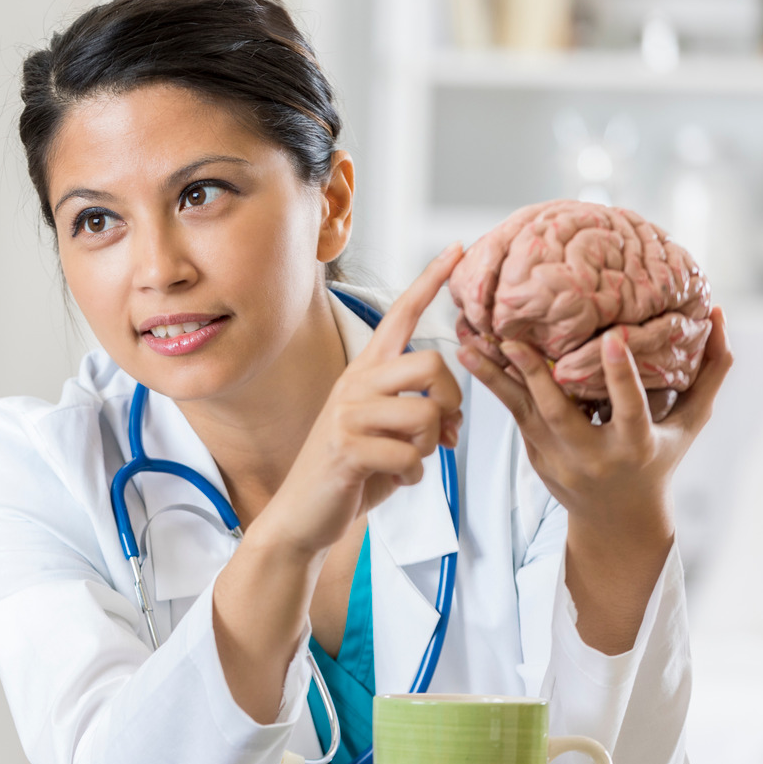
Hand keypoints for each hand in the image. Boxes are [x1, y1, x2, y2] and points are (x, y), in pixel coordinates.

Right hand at [251, 243, 465, 557]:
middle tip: (446, 432)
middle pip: (433, 365)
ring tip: (411, 459)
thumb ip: (418, 414)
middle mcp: (354, 384)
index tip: (459, 248)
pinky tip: (395, 480)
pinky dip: (414, 475)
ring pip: (426, 413)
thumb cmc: (351, 473)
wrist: (303, 515)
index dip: (431, 282)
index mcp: (365, 373)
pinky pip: (409, 455)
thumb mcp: (387, 434)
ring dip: (431, 446)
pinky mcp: (346, 448)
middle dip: (452, 402)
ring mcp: (347, 415)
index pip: (401, 316)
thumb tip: (453, 418)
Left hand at [459, 306, 732, 653]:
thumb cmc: (659, 459)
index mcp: (635, 446)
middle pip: (558, 412)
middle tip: (511, 339)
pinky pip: (514, 413)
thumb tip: (719, 315)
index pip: (629, 409)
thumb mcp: (689, 424)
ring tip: (467, 347)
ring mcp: (556, 458)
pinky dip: (495, 385)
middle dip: (534, 375)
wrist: (616, 519)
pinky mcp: (533, 454)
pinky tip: (474, 357)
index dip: (620, 375)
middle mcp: (591, 455)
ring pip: (521, 413)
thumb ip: (708, 374)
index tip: (612, 338)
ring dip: (493, 378)